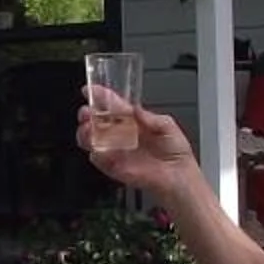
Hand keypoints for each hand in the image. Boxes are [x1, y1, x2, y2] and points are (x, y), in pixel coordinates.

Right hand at [79, 95, 197, 195]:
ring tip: (89, 128)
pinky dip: (96, 151)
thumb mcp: (167, 126)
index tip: (91, 89)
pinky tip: (100, 147)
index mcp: (131, 120)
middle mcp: (120, 133)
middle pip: (95, 120)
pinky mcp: (113, 166)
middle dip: (88, 114)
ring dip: (86, 132)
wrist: (178, 174)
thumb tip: (135, 109)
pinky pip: (97, 157)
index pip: (112, 105)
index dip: (100, 96)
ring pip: (90, 138)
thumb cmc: (175, 151)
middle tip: (88, 111)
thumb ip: (150, 117)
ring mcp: (115, 149)